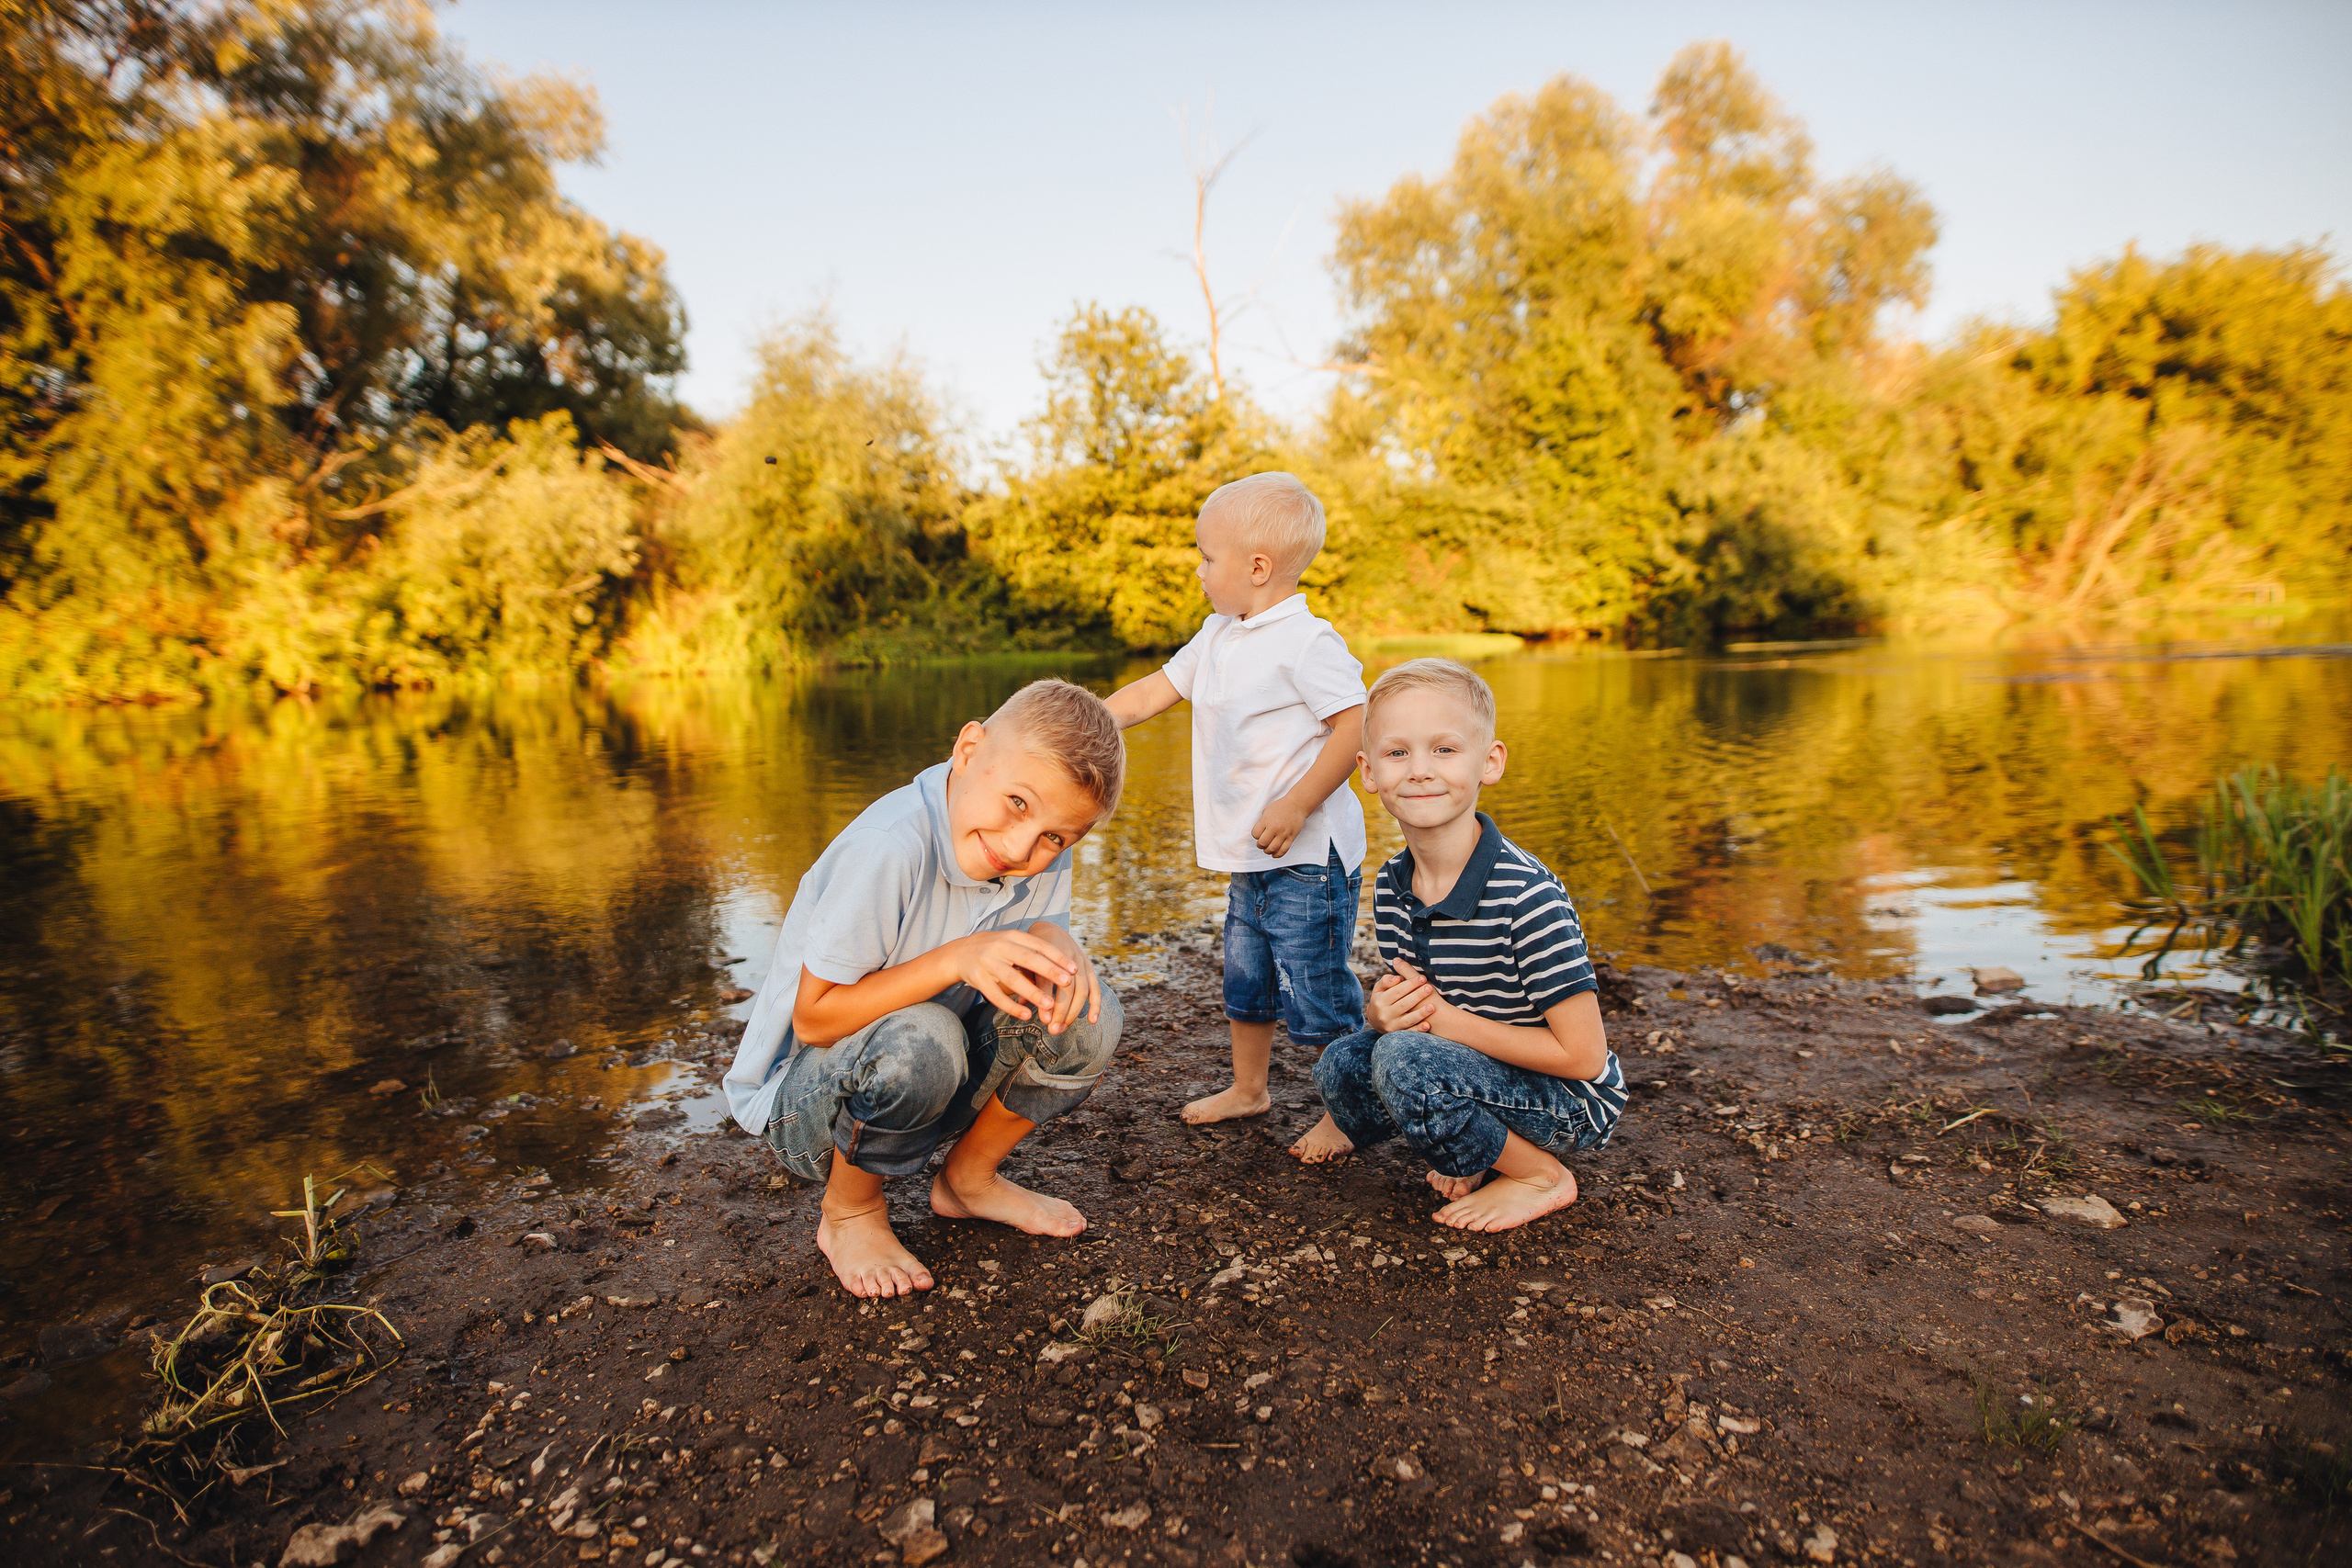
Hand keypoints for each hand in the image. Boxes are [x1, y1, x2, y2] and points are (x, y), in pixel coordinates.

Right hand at [953, 929, 1077, 1022]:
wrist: (959, 953)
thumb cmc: (995, 950)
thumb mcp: (1012, 944)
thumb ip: (1032, 952)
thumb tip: (1063, 968)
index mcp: (1012, 936)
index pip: (1039, 945)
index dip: (1057, 956)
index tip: (1074, 968)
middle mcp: (1000, 947)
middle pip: (1028, 959)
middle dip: (1049, 971)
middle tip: (1068, 983)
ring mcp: (987, 963)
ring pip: (1012, 979)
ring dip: (1032, 993)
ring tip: (1049, 1005)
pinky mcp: (977, 978)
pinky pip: (996, 995)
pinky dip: (1011, 1006)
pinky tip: (1026, 1015)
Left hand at [1029, 922, 1101, 1033]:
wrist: (1049, 931)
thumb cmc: (1032, 953)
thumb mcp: (1024, 963)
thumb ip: (1024, 979)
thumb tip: (1022, 1002)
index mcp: (1046, 954)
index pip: (1048, 979)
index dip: (1047, 1000)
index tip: (1043, 1019)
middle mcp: (1066, 958)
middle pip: (1068, 987)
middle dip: (1061, 1011)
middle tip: (1053, 1030)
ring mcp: (1080, 962)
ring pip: (1082, 990)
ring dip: (1074, 1012)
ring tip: (1062, 1028)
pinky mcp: (1089, 967)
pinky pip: (1095, 988)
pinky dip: (1095, 1005)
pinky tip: (1092, 1020)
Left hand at [1250, 796, 1307, 856]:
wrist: (1297, 805)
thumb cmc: (1280, 807)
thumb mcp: (1267, 811)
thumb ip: (1262, 822)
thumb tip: (1258, 835)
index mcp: (1266, 820)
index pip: (1255, 834)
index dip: (1256, 836)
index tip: (1259, 834)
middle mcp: (1275, 828)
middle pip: (1262, 843)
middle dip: (1260, 845)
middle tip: (1262, 843)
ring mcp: (1284, 833)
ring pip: (1272, 849)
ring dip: (1268, 851)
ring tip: (1268, 849)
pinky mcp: (1291, 838)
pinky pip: (1283, 850)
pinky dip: (1277, 855)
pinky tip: (1274, 854)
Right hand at [1364, 962, 1437, 1034]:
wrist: (1376, 1021)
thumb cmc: (1382, 999)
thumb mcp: (1379, 988)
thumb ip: (1386, 981)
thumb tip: (1398, 978)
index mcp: (1380, 1001)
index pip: (1397, 991)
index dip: (1410, 984)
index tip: (1422, 978)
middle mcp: (1385, 1015)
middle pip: (1404, 1004)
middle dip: (1418, 995)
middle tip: (1429, 988)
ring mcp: (1391, 1026)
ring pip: (1408, 1020)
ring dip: (1420, 1014)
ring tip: (1432, 1006)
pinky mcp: (1398, 1034)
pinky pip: (1410, 1032)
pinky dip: (1418, 1029)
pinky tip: (1427, 1025)